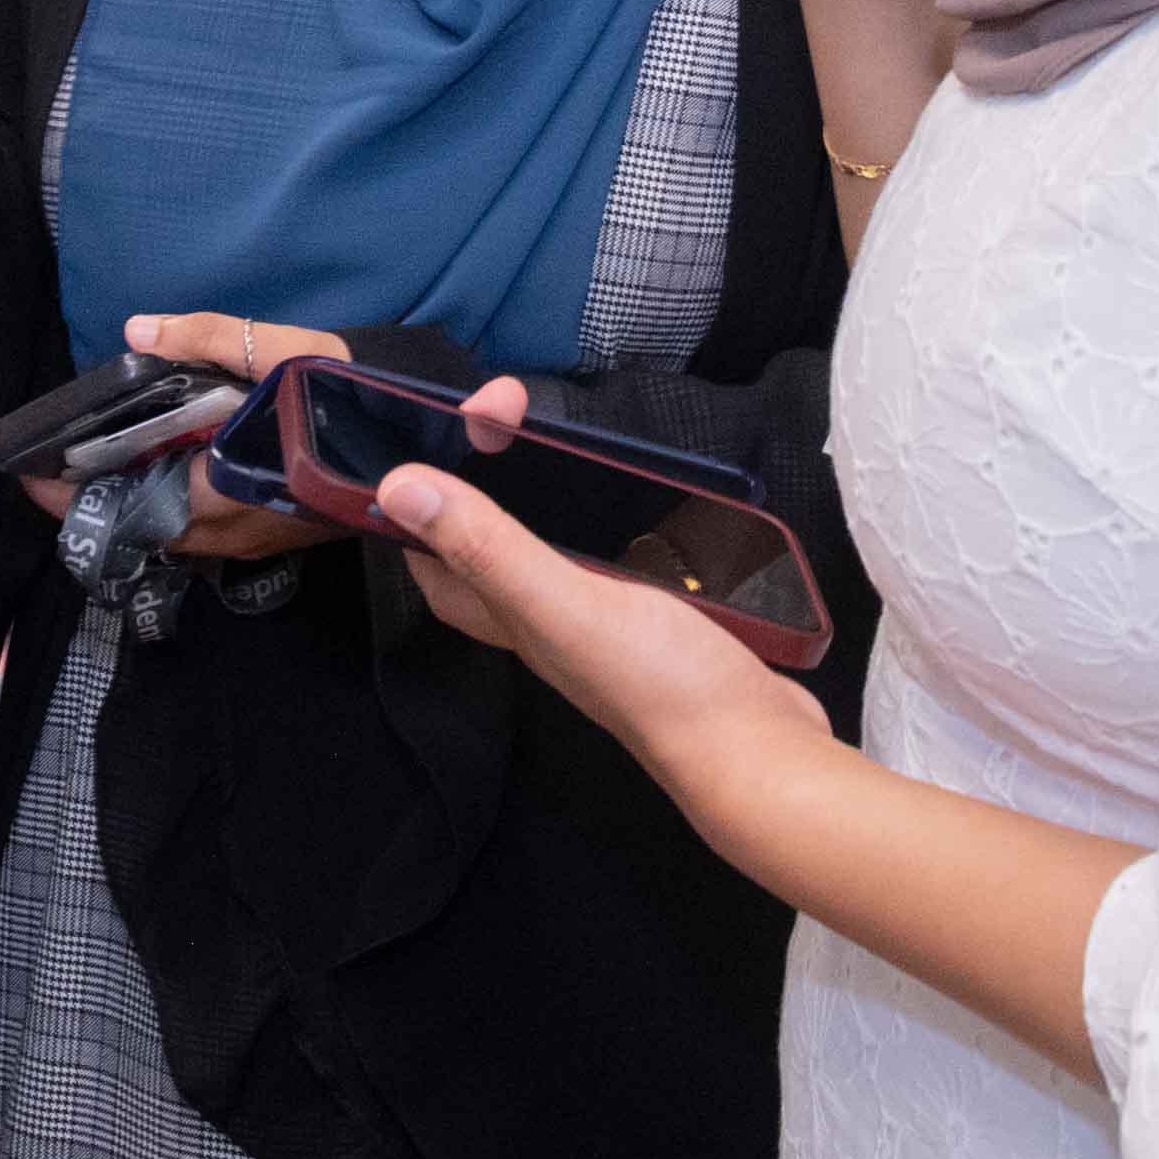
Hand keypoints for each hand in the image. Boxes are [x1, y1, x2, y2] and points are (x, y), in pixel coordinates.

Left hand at [23, 308, 357, 558]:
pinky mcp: (275, 535)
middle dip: (97, 501)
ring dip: (133, 504)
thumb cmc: (351, 388)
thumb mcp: (280, 350)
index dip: (76, 496)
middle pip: (145, 527)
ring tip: (98, 463)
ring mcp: (259, 539)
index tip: (30, 474)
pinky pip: (204, 530)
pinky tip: (163, 469)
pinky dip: (171, 505)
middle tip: (54, 464)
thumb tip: (136, 333)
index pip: (132, 505)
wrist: (421, 427)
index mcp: (230, 489)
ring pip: (174, 534)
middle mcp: (238, 529)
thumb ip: (205, 339)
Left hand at [374, 452, 827, 801]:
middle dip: (495, 479)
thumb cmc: (659, 682)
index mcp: (520, 621)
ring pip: (568, 552)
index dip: (420, 519)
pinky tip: (652, 492)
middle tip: (512, 409)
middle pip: (503, 551)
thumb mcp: (565, 604)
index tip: (422, 448)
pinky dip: (629, 521)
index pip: (443, 570)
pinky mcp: (670, 617)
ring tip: (570, 438)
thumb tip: (397, 489)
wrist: (760, 749)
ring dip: (561, 497)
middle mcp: (558, 623)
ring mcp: (616, 623)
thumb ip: (490, 548)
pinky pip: (631, 559)